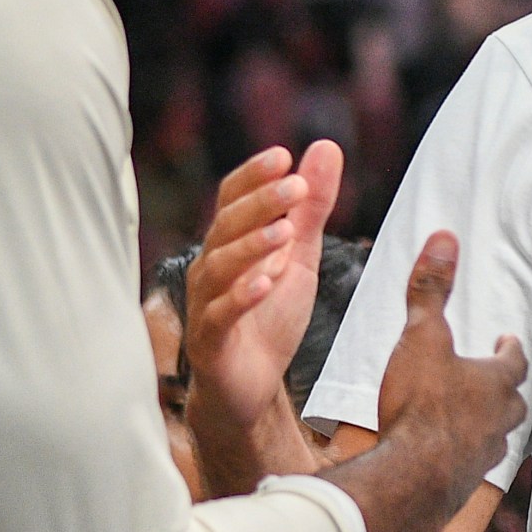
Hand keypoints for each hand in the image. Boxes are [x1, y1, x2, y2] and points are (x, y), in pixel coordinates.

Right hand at [184, 140, 343, 430]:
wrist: (248, 384)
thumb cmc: (269, 315)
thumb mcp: (300, 256)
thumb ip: (310, 207)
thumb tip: (325, 147)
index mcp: (229, 242)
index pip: (231, 198)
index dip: (254, 176)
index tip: (283, 155)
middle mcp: (210, 266)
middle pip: (227, 226)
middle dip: (261, 204)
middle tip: (294, 186)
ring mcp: (206, 303)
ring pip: (220, 267)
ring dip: (251, 246)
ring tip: (283, 232)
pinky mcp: (210, 341)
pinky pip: (220, 315)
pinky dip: (240, 297)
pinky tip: (264, 283)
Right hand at [376, 232, 528, 486]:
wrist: (410, 479)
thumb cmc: (419, 404)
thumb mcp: (421, 336)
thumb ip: (431, 289)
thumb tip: (445, 238)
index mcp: (494, 384)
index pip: (515, 361)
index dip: (511, 349)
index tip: (507, 340)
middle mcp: (498, 421)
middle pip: (514, 402)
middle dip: (506, 389)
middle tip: (497, 380)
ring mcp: (483, 457)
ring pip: (497, 437)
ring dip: (489, 425)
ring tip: (473, 419)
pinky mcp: (463, 486)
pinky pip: (472, 467)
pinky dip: (464, 458)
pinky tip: (449, 459)